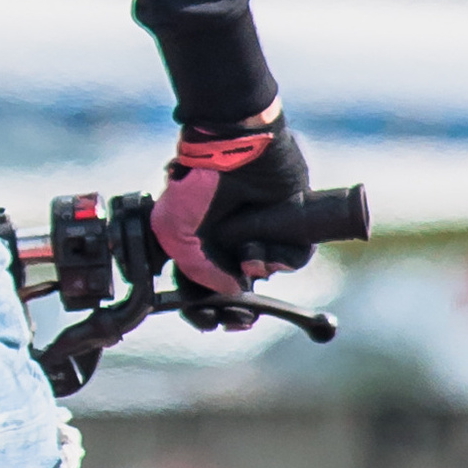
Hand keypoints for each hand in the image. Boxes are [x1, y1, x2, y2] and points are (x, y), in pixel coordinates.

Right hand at [152, 111, 311, 298]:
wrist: (237, 148)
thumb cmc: (199, 181)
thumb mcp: (174, 231)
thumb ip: (196, 269)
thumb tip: (233, 289)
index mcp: (201, 241)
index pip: (203, 286)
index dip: (206, 308)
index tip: (210, 320)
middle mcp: (231, 239)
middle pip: (238, 287)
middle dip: (237, 306)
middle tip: (237, 316)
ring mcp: (261, 231)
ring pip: (266, 272)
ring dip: (258, 271)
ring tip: (250, 257)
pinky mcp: (291, 223)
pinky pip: (293, 257)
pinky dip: (281, 260)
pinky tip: (265, 252)